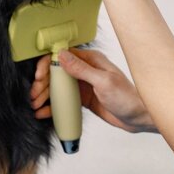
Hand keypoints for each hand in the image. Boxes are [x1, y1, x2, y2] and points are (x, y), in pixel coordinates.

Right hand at [29, 48, 155, 133]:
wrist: (139, 117)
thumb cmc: (128, 97)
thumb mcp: (104, 82)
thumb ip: (82, 69)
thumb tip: (62, 55)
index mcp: (90, 61)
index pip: (62, 56)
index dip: (47, 65)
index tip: (40, 78)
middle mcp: (84, 71)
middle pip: (56, 73)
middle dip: (43, 83)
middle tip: (34, 95)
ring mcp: (83, 85)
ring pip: (57, 87)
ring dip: (45, 95)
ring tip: (36, 105)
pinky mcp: (83, 99)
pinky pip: (63, 100)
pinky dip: (53, 106)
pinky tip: (44, 112)